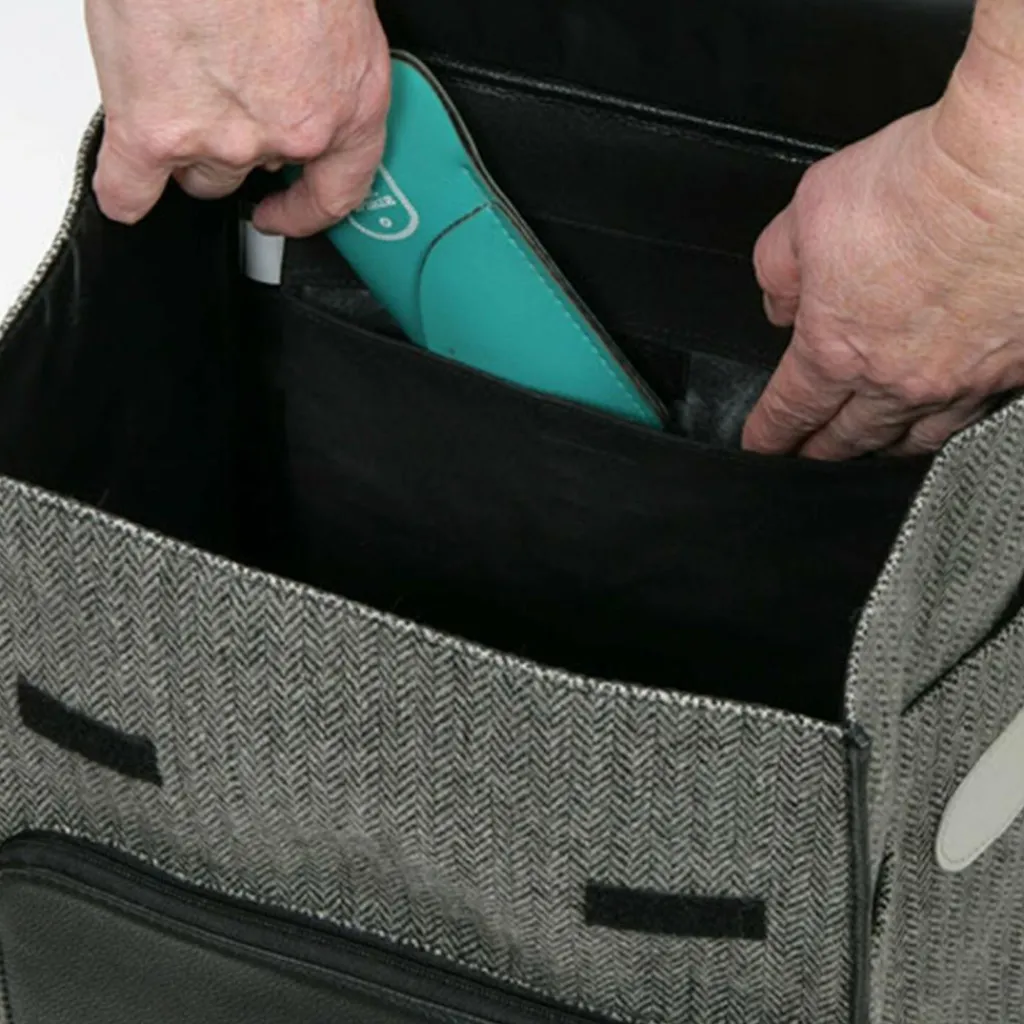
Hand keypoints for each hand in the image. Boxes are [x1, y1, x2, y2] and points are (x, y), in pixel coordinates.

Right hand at [85, 0, 390, 235]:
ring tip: (169, 85)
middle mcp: (290, 132)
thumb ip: (314, 59)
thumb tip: (288, 65)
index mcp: (347, 103)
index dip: (306, 211)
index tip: (282, 213)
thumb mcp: (329, 10)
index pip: (337, 192)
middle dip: (232, 143)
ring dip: (184, 144)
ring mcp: (223, 138)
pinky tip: (128, 187)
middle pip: (253, 171)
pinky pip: (131, 188)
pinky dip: (127, 192)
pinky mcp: (156, 130)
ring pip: (198, 173)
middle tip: (212, 99)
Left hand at [743, 46, 1023, 459]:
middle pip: (850, 438)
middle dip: (820, 451)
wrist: (1016, 167)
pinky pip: (973, 417)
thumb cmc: (921, 183)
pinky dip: (949, 423)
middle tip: (808, 457)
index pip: (790, 410)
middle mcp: (899, 380)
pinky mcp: (1016, 369)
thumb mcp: (807, 212)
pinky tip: (944, 416)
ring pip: (914, 437)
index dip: (770, 433)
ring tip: (870, 448)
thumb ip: (780, 270)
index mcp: (836, 349)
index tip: (760, 445)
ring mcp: (963, 381)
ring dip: (884, 447)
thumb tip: (782, 305)